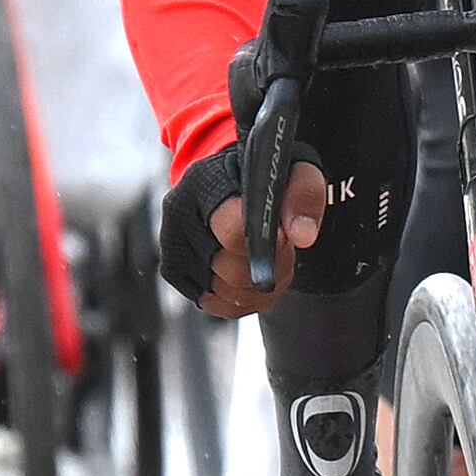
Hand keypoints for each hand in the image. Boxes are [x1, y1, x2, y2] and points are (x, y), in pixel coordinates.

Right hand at [173, 158, 331, 317]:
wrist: (234, 176)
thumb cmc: (266, 175)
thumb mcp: (297, 171)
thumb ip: (303, 198)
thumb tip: (302, 236)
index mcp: (207, 181)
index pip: (232, 231)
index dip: (267, 246)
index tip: (284, 238)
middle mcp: (180, 212)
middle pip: (231, 271)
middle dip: (268, 270)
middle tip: (282, 249)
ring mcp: (172, 243)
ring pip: (223, 294)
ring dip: (258, 289)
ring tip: (268, 260)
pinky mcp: (174, 268)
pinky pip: (214, 304)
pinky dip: (240, 299)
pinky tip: (251, 275)